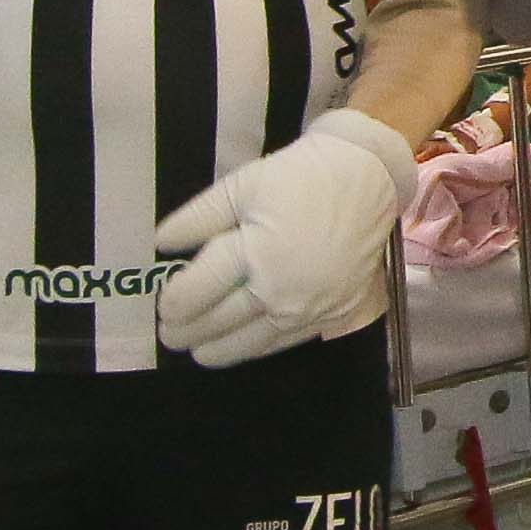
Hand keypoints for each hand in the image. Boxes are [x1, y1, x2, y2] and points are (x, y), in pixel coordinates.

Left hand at [153, 110, 414, 367]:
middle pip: (221, 320)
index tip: (162, 306)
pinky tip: (244, 347)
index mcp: (254, 252)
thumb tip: (162, 244)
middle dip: (188, 330)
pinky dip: (260, 348)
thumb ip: (199, 217)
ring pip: (253, 341)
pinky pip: (288, 341)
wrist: (368, 179)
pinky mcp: (334, 313)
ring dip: (220, 350)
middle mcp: (280, 288)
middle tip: (170, 336)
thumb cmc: (300, 176)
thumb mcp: (243, 184)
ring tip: (198, 353)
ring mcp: (309, 306)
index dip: (174, 302)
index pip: (199, 290)